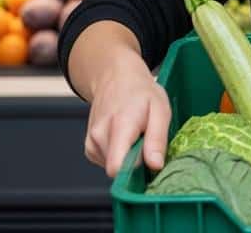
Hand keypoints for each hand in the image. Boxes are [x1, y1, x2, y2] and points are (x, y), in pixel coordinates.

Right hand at [83, 55, 171, 177]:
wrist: (116, 79)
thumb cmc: (141, 93)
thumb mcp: (161, 110)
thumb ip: (157, 139)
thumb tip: (155, 166)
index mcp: (119, 126)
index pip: (117, 167)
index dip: (136, 172)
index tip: (150, 163)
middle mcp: (99, 136)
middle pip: (119, 169)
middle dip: (137, 161)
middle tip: (146, 140)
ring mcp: (91, 143)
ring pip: (115, 167)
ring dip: (129, 157)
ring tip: (136, 134)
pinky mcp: (90, 149)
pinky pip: (109, 163)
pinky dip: (120, 155)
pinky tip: (125, 138)